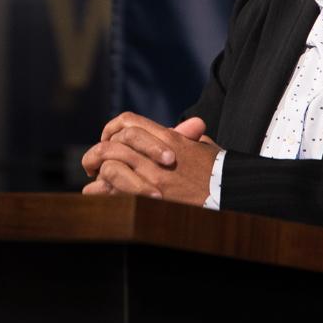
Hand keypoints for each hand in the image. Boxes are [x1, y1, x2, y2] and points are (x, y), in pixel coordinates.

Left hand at [81, 113, 218, 205]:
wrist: (230, 196)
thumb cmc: (221, 173)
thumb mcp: (206, 148)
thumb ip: (190, 136)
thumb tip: (189, 128)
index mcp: (170, 138)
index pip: (129, 122)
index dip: (112, 129)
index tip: (107, 139)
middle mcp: (158, 155)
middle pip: (115, 143)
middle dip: (98, 151)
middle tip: (92, 162)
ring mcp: (153, 178)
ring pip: (111, 165)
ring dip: (98, 171)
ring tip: (94, 178)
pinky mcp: (150, 200)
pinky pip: (113, 191)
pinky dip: (99, 191)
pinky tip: (95, 193)